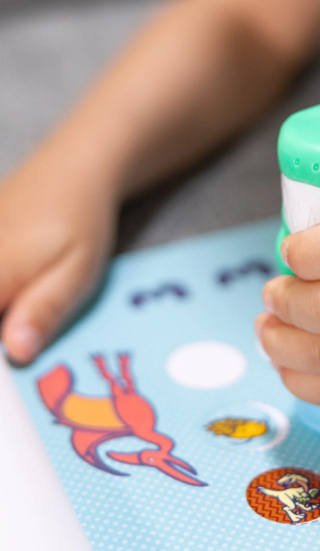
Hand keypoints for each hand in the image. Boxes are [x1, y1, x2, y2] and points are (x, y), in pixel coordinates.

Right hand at [0, 158, 116, 363]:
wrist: (70, 171)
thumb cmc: (81, 222)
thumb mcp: (78, 270)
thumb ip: (45, 309)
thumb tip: (16, 353)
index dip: (1, 359)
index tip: (15, 379)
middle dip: (4, 334)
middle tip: (28, 338)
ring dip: (5, 317)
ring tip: (30, 311)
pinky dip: (4, 297)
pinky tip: (19, 298)